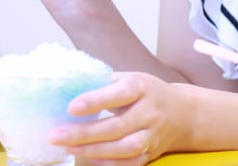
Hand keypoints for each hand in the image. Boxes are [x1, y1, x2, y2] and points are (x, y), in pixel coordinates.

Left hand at [47, 72, 182, 165]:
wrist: (182, 113)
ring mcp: (151, 135)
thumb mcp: (128, 79)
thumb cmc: (146, 92)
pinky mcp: (151, 153)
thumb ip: (102, 83)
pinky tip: (87, 158)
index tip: (71, 107)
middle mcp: (149, 112)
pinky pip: (130, 163)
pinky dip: (108, 163)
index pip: (119, 94)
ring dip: (93, 150)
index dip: (95, 101)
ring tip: (68, 147)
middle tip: (56, 134)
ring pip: (124, 148)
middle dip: (83, 133)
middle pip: (117, 126)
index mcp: (141, 87)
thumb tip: (66, 86)